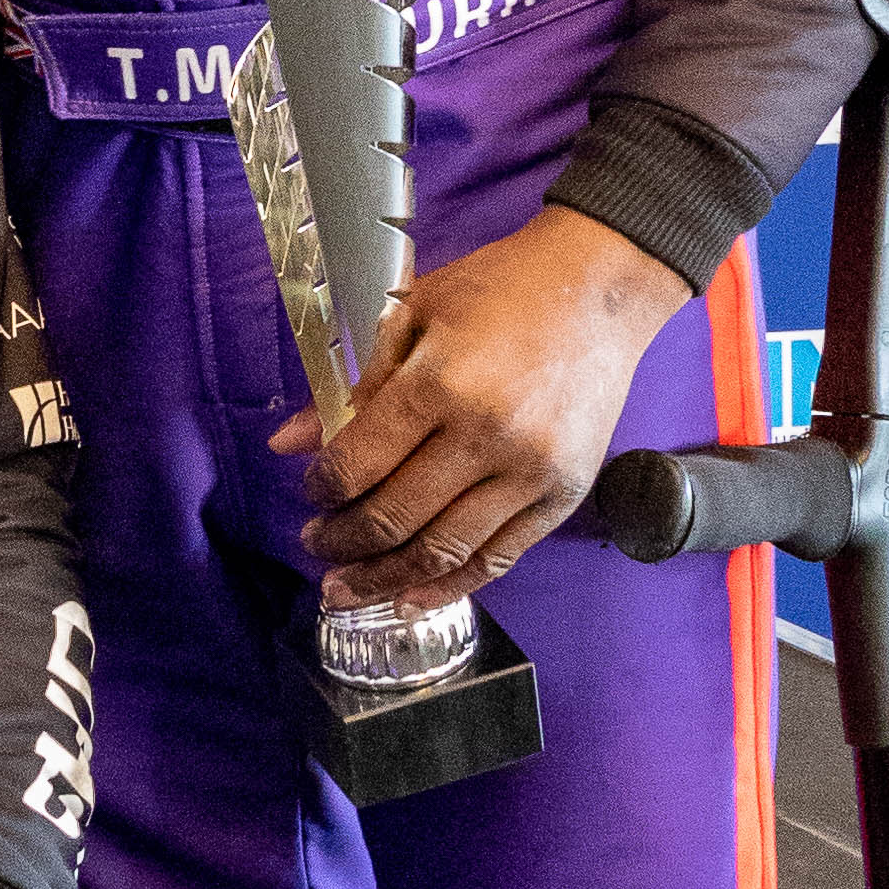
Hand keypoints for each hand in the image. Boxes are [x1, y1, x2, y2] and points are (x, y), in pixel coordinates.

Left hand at [288, 209, 686, 611]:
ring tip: (346, 588)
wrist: (601, 288)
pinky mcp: (563, 495)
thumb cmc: (501, 289)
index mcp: (440, 385)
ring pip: (441, 552)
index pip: (358, 465)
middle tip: (316, 545)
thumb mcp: (412, 314)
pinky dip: (448, 587)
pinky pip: (498, 559)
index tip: (310, 491)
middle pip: (394, 518)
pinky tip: (408, 600)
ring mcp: (530, 472)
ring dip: (383, 579)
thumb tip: (286, 444)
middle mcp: (487, 437)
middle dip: (341, 542)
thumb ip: (352, 384)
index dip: (322, 490)